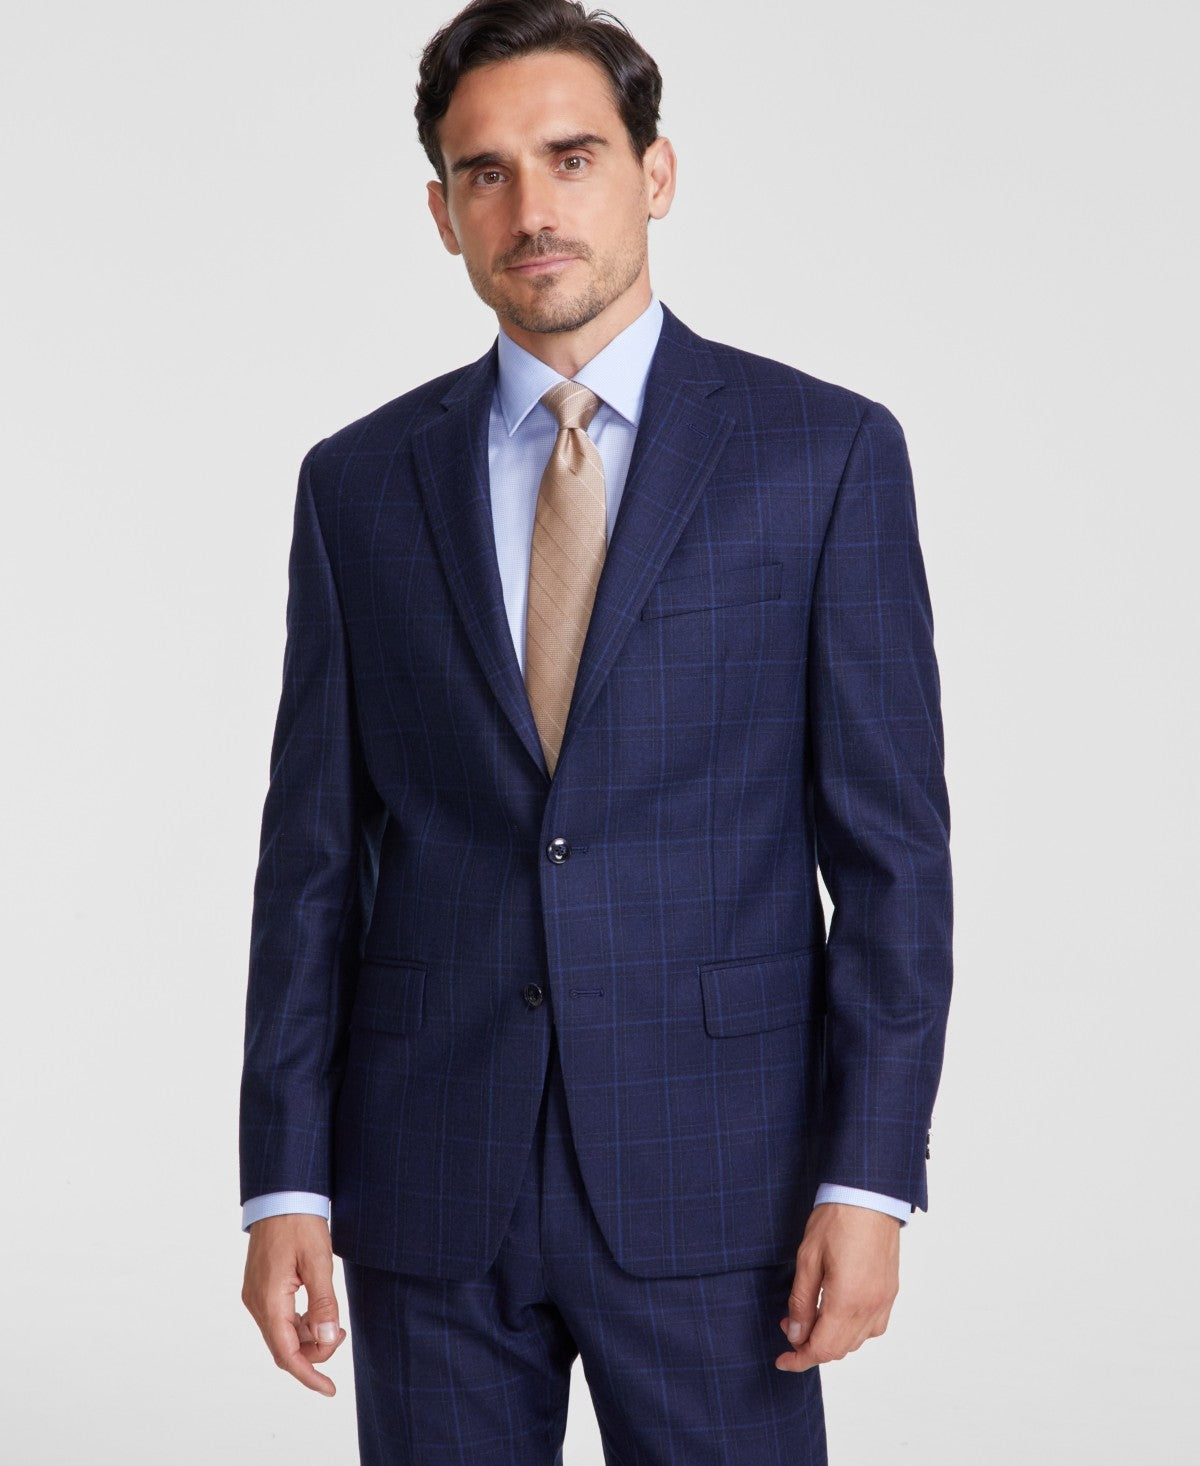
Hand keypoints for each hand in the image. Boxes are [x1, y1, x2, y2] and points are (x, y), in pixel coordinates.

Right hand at [242, 1213, 346, 1395]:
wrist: (281, 1193)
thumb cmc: (299, 1222)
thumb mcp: (319, 1260)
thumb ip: (324, 1303)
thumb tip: (329, 1339)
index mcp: (269, 1299)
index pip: (287, 1354)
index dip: (309, 1375)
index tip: (329, 1389)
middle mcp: (256, 1302)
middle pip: (284, 1347)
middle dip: (313, 1353)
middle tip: (340, 1334)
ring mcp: (256, 1295)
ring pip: (281, 1334)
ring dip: (307, 1338)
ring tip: (333, 1321)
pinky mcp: (260, 1288)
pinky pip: (278, 1319)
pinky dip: (298, 1323)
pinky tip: (317, 1311)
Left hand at [775, 1202, 899, 1371]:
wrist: (869, 1194)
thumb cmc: (837, 1219)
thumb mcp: (807, 1259)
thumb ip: (801, 1302)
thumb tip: (795, 1333)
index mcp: (848, 1301)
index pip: (822, 1349)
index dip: (799, 1359)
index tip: (782, 1360)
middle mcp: (870, 1307)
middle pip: (839, 1349)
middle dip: (811, 1348)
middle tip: (790, 1328)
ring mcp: (884, 1300)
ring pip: (857, 1341)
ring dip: (832, 1339)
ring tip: (809, 1318)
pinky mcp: (890, 1291)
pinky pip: (873, 1327)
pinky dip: (853, 1330)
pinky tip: (837, 1313)